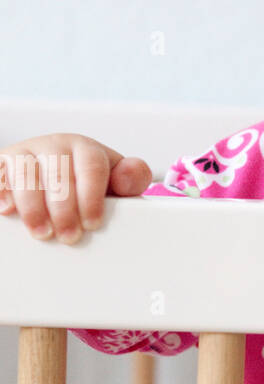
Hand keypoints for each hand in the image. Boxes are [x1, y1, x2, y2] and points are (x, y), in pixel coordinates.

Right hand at [0, 134, 152, 243]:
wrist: (53, 173)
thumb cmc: (87, 184)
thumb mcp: (113, 182)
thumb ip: (129, 179)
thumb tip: (131, 175)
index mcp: (84, 148)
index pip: (90, 166)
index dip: (91, 196)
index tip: (92, 223)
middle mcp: (53, 146)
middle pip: (58, 172)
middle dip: (64, 208)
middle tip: (69, 236)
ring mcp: (25, 154)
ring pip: (25, 173)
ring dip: (33, 206)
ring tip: (42, 232)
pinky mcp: (2, 165)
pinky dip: (2, 192)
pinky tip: (7, 211)